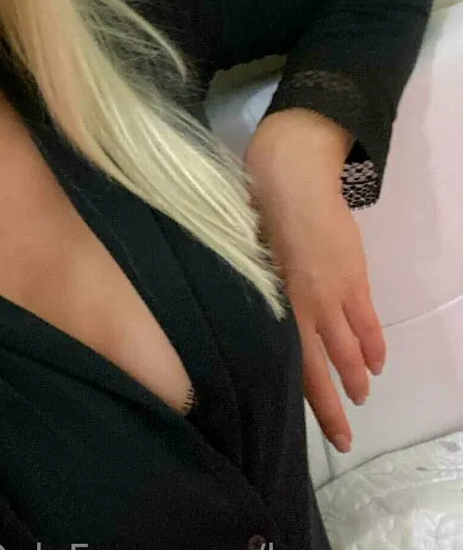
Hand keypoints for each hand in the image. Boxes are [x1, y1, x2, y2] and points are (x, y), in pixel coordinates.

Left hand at [244, 109, 386, 454]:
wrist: (290, 174)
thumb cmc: (250, 208)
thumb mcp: (237, 255)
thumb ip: (245, 288)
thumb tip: (235, 313)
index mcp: (269, 302)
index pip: (285, 361)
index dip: (298, 395)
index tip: (298, 422)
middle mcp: (302, 305)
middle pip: (320, 367)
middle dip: (332, 405)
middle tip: (342, 437)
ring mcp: (332, 292)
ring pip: (347, 349)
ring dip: (355, 377)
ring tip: (360, 398)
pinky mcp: (353, 276)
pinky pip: (367, 320)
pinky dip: (373, 344)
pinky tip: (375, 362)